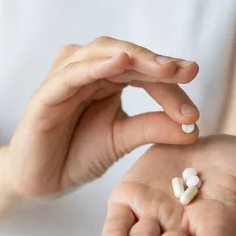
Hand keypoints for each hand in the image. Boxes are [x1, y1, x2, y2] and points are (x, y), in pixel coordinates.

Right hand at [0, 36, 200, 196]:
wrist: (41, 181)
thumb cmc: (77, 154)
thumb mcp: (122, 139)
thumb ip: (153, 128)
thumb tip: (195, 127)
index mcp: (107, 79)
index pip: (144, 72)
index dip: (171, 86)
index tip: (195, 110)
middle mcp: (87, 70)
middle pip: (127, 55)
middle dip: (159, 63)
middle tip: (188, 71)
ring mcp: (65, 78)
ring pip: (101, 53)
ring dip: (134, 57)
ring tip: (164, 67)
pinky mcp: (46, 94)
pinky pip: (72, 74)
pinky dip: (96, 65)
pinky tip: (120, 63)